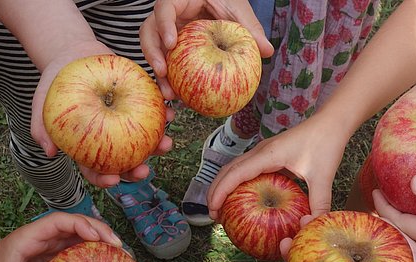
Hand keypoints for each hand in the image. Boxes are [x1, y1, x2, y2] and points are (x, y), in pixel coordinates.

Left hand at [0, 211, 121, 261]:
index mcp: (30, 236)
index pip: (59, 221)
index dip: (81, 224)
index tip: (98, 237)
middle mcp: (45, 237)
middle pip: (78, 225)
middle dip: (100, 232)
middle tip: (120, 247)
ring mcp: (53, 247)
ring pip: (82, 237)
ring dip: (103, 243)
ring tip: (123, 257)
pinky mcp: (58, 259)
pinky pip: (80, 252)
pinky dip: (96, 257)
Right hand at [30, 45, 175, 185]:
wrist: (73, 52)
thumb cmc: (54, 81)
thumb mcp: (41, 101)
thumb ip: (41, 126)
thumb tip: (49, 152)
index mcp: (87, 147)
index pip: (95, 170)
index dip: (104, 179)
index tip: (114, 179)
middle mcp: (108, 139)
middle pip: (124, 162)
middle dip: (136, 170)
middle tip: (145, 170)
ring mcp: (125, 123)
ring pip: (144, 141)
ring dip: (157, 146)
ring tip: (166, 144)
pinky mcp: (138, 104)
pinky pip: (153, 112)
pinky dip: (163, 114)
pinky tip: (171, 113)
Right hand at [140, 0, 274, 99]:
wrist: (220, 2)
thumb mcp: (237, 8)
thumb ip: (249, 27)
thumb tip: (267, 50)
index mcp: (179, 0)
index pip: (163, 8)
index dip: (163, 25)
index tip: (172, 44)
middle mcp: (169, 17)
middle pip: (148, 32)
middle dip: (152, 54)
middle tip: (163, 73)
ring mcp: (167, 33)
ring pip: (153, 51)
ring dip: (158, 74)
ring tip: (170, 94)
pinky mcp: (172, 50)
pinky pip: (166, 65)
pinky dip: (170, 81)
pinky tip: (180, 99)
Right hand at [208, 116, 347, 219]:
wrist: (331, 122)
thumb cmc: (327, 144)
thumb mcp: (323, 177)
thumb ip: (319, 203)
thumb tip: (310, 227)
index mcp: (268, 155)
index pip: (235, 173)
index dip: (220, 192)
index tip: (213, 210)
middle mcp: (261, 151)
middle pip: (227, 170)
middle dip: (215, 191)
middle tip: (214, 215)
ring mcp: (263, 151)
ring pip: (234, 168)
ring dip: (223, 185)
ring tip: (221, 208)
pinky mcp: (269, 154)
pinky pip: (246, 168)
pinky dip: (236, 182)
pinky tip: (242, 198)